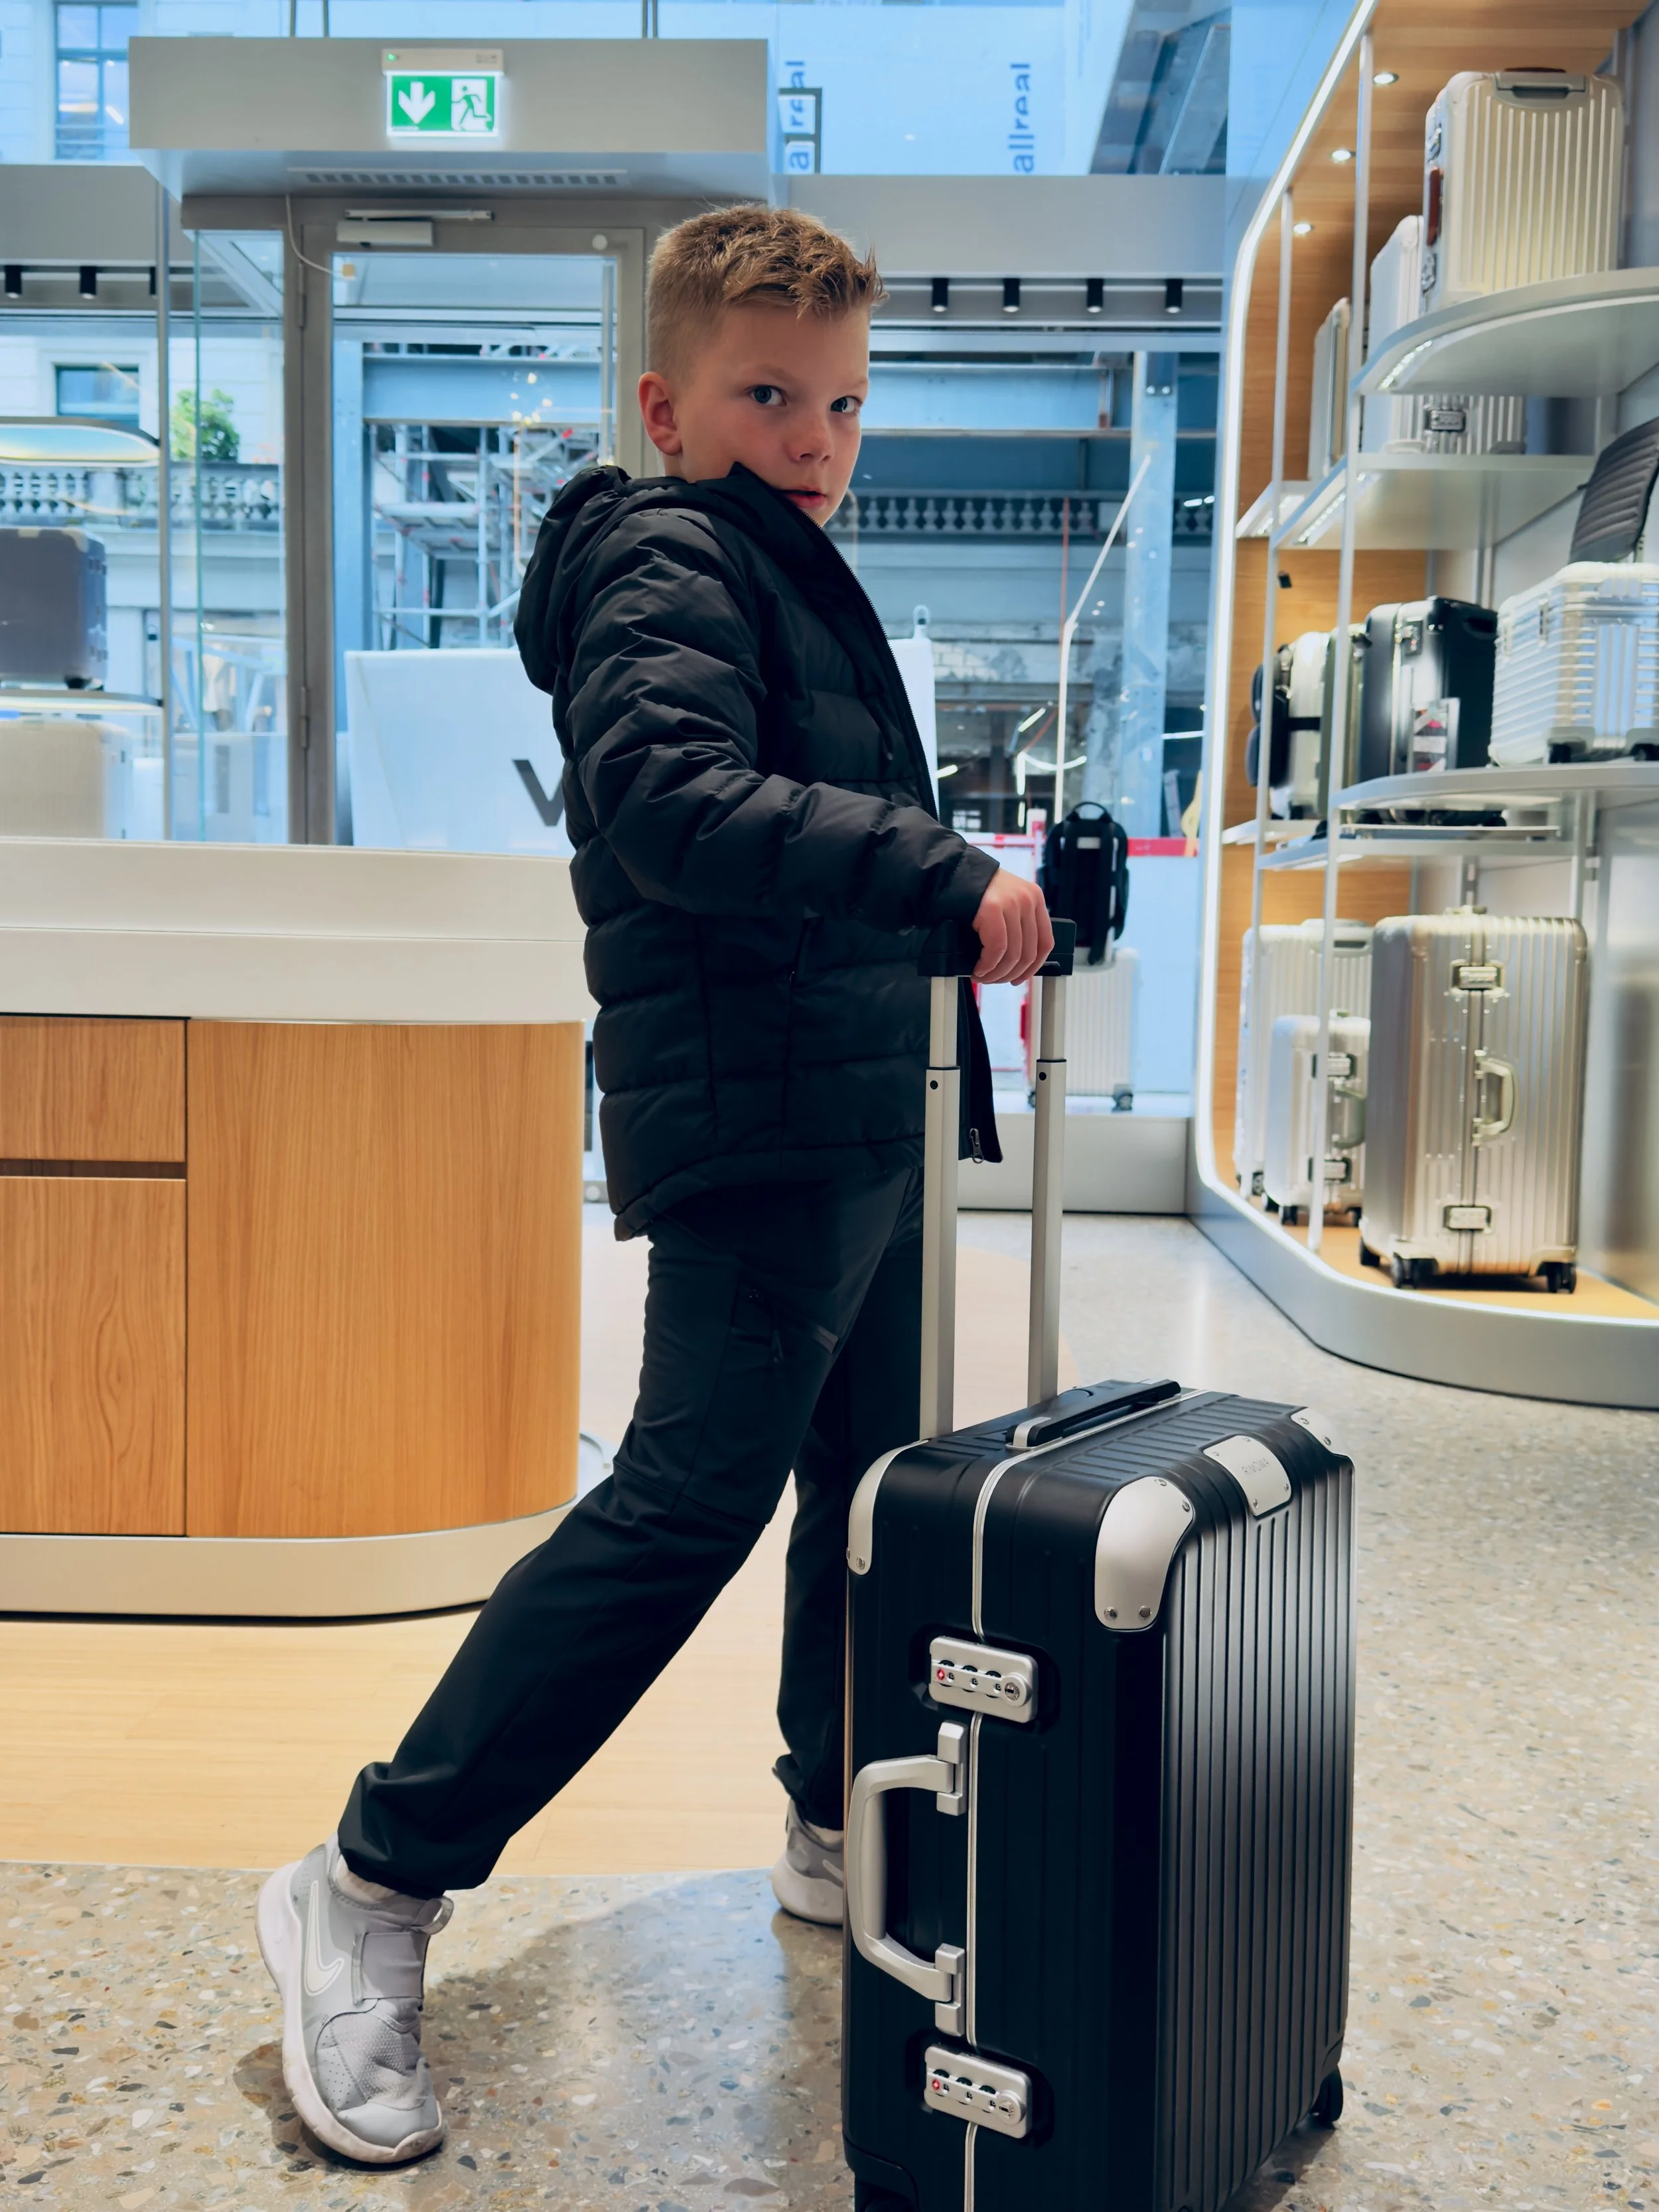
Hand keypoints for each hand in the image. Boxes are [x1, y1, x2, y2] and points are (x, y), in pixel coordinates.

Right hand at [970, 868, 1054, 985]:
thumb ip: (1017, 924)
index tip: (1020, 978)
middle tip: (995, 980)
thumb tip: (1017, 962)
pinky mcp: (992, 909)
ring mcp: (1011, 903)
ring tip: (983, 977)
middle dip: (1010, 974)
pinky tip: (978, 969)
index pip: (1045, 942)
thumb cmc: (973, 892)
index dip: (1033, 967)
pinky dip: (987, 965)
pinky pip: (996, 949)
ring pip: (1013, 955)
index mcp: (1035, 898)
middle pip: (1029, 952)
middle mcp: (1027, 899)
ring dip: (996, 973)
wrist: (949, 874)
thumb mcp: (1006, 902)